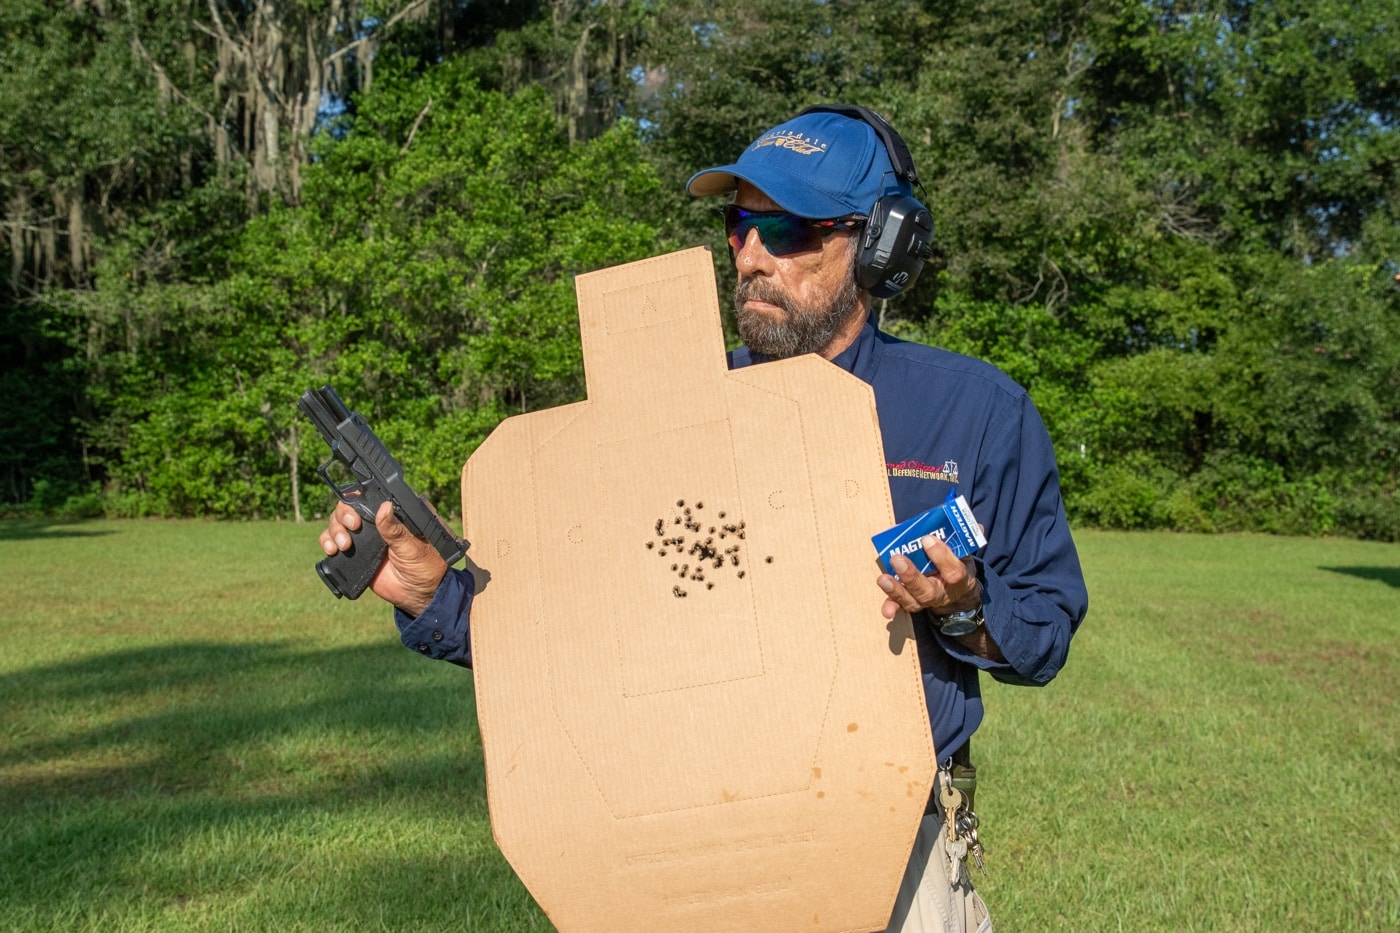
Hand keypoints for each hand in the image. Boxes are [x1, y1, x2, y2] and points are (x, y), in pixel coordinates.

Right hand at [319, 500, 447, 616]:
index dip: (359, 500)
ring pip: (338, 522)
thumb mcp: (413, 547)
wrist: (419, 595)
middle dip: (344, 515)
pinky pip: (334, 541)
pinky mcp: (356, 552)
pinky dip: (327, 541)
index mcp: (396, 514)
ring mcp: (365, 537)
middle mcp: (378, 521)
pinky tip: (331, 549)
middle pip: (350, 507)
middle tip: (352, 527)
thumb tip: (384, 507)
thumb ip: (396, 530)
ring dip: (334, 529)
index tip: (358, 516)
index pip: (372, 497)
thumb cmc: (425, 567)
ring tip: (343, 545)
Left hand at [876, 533, 981, 620]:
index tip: (927, 539)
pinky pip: (902, 606)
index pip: (953, 572)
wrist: (957, 595)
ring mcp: (926, 600)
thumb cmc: (957, 567)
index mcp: (958, 580)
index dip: (941, 556)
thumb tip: (975, 525)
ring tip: (883, 579)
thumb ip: (968, 540)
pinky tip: (886, 610)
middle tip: (898, 559)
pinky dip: (892, 607)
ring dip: (896, 590)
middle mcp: (942, 593)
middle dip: (912, 576)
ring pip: (912, 600)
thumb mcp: (966, 555)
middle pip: (928, 590)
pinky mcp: (913, 602)